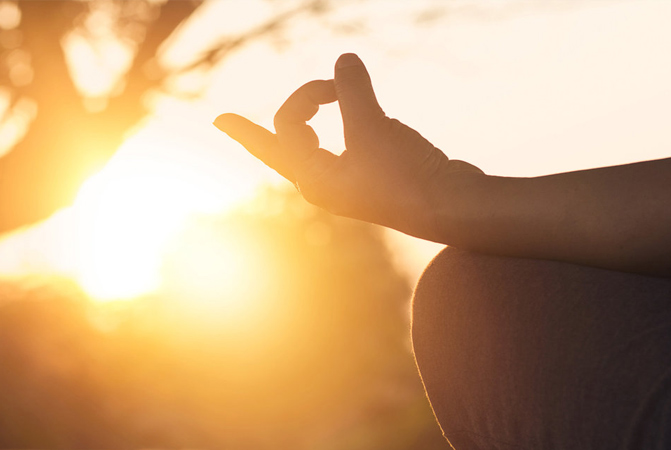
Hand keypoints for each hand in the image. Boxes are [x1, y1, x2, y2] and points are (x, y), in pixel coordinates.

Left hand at [214, 53, 481, 239]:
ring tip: (333, 95)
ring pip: (316, 142)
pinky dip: (347, 122)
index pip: (274, 140)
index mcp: (314, 179)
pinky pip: (343, 144)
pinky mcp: (372, 176)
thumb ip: (352, 93)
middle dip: (291, 112)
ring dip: (319, 114)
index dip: (245, 129)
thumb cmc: (406, 173)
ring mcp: (348, 183)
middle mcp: (325, 185)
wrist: (452, 207)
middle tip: (298, 100)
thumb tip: (343, 59)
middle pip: (290, 139)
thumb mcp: (373, 127)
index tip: (218, 119)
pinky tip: (358, 112)